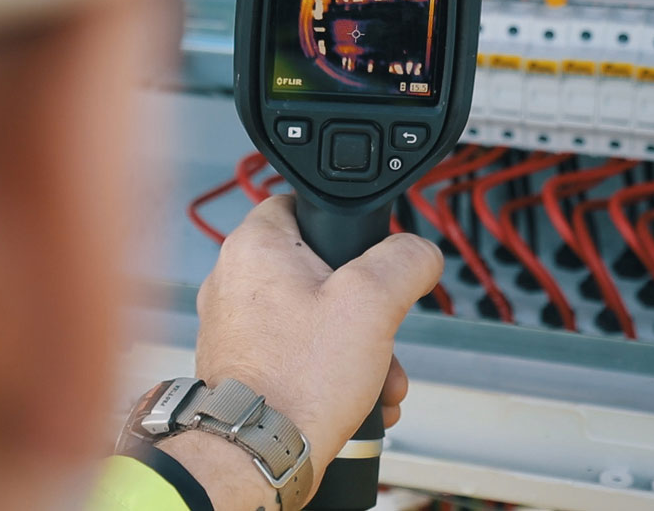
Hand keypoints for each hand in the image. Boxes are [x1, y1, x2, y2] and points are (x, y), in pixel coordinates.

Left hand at [192, 194, 441, 492]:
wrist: (260, 450)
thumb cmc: (298, 380)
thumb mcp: (373, 303)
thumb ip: (405, 260)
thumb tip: (419, 251)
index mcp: (255, 245)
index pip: (302, 203)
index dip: (343, 223)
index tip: (367, 251)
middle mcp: (234, 279)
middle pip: (317, 269)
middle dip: (364, 308)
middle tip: (381, 330)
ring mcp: (234, 323)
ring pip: (312, 316)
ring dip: (356, 346)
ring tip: (378, 377)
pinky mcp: (241, 361)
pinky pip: (295, 349)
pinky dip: (329, 368)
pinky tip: (359, 396)